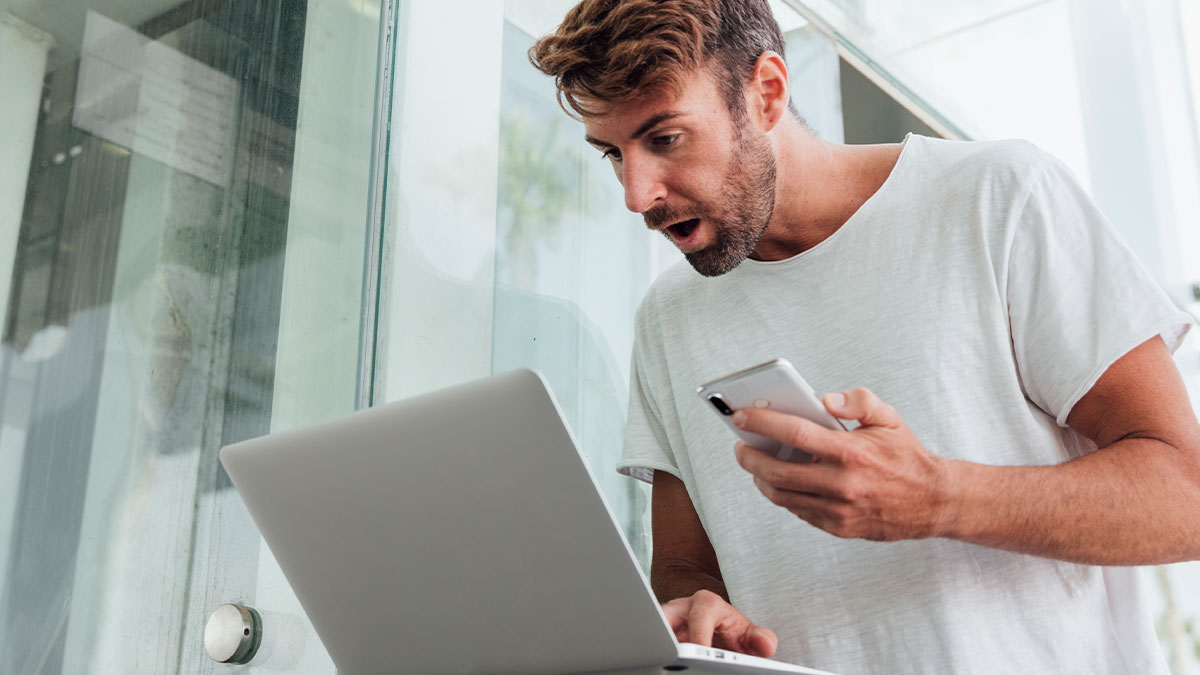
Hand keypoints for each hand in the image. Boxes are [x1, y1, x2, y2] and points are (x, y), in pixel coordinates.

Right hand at [661, 590, 777, 656]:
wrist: (718, 632)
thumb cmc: (731, 633)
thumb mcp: (747, 635)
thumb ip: (760, 639)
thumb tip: (766, 644)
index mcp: (706, 604)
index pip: (700, 616)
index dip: (699, 635)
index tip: (700, 653)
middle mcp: (681, 608)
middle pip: (665, 618)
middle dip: (664, 638)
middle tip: (667, 659)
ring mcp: (665, 622)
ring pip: (651, 631)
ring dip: (653, 649)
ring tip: (656, 666)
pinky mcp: (656, 636)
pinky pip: (650, 644)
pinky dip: (652, 656)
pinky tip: (656, 668)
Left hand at [732, 387, 953, 540]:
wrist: (934, 502)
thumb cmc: (906, 457)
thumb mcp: (889, 419)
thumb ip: (859, 401)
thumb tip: (826, 399)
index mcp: (852, 452)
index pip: (795, 433)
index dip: (762, 423)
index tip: (741, 416)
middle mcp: (843, 484)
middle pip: (778, 471)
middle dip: (749, 457)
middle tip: (740, 446)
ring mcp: (839, 510)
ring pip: (783, 496)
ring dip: (761, 479)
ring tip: (755, 464)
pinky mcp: (839, 528)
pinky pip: (799, 511)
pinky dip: (784, 495)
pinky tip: (780, 481)